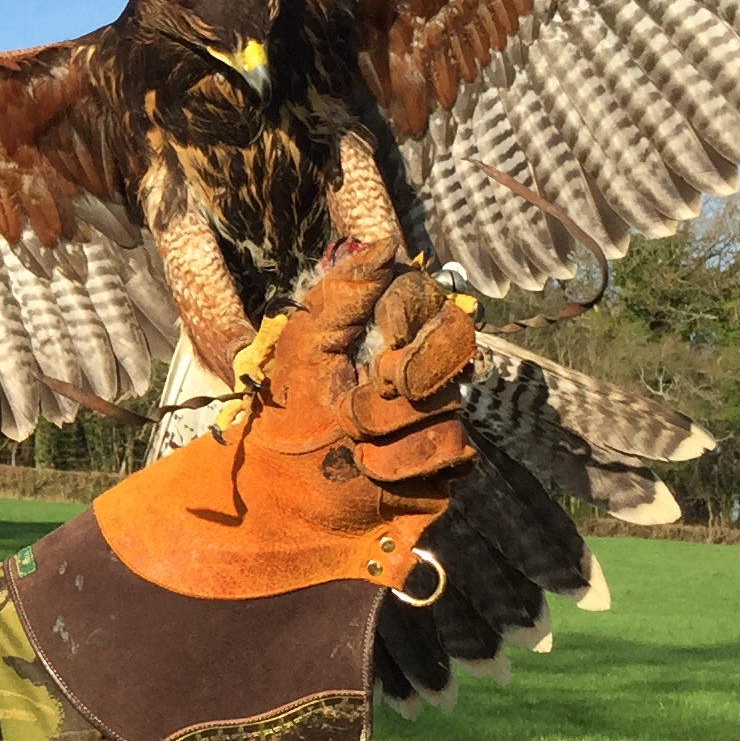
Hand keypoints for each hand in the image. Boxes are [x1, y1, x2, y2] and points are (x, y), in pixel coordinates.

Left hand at [92, 244, 476, 602]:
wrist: (280, 495)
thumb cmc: (288, 416)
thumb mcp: (303, 347)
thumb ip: (341, 296)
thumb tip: (388, 244)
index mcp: (389, 338)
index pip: (430, 297)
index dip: (415, 306)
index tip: (387, 325)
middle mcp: (422, 373)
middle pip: (459, 340)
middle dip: (414, 365)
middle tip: (373, 383)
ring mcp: (437, 418)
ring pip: (447, 401)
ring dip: (388, 422)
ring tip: (350, 438)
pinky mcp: (444, 467)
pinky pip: (452, 447)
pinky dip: (401, 458)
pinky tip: (369, 467)